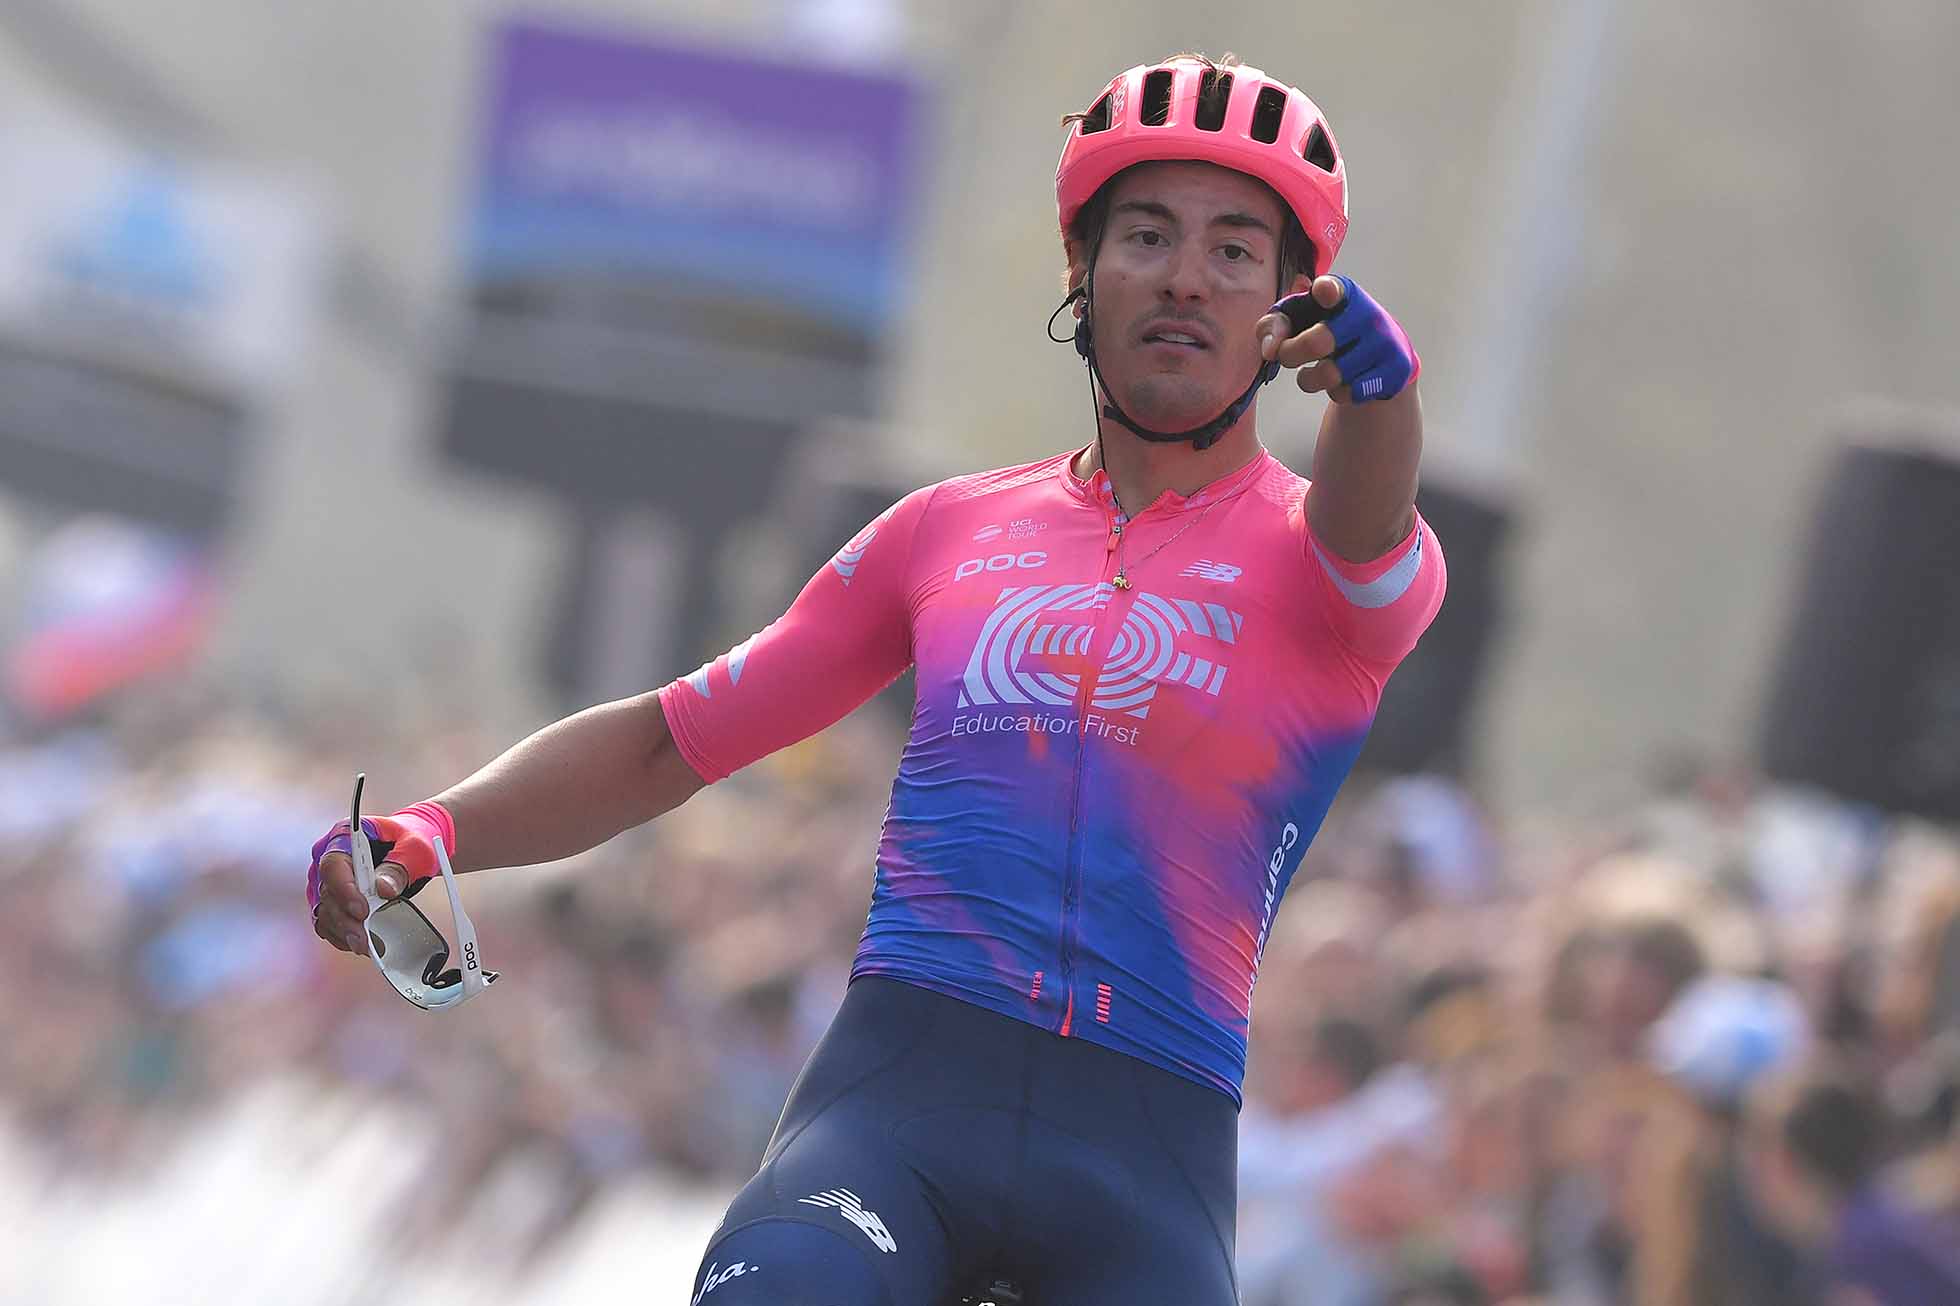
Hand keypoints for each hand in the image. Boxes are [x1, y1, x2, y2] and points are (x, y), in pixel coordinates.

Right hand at [307, 813, 440, 955]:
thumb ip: (399, 865)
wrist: (414, 845)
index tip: (362, 910)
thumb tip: (383, 889)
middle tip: (365, 939)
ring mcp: (330, 881)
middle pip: (327, 893)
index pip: (333, 865)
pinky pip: (330, 922)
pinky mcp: (336, 900)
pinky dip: (343, 936)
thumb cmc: (413, 838)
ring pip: (325, 911)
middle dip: (345, 920)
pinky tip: (360, 944)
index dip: (344, 890)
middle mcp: (331, 859)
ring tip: (366, 946)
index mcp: (344, 836)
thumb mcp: (415, 846)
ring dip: (343, 932)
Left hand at [1257, 274, 1419, 404]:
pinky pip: (1350, 393)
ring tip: (1315, 371)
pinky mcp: (1395, 369)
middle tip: (1286, 356)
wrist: (1383, 354)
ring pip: (1330, 375)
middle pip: (1317, 342)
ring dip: (1311, 379)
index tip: (1322, 291)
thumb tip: (1270, 350)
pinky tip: (1343, 381)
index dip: (1326, 290)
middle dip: (1291, 354)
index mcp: (1343, 293)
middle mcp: (1367, 314)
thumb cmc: (1330, 330)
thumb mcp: (1299, 320)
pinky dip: (1337, 393)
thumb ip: (1274, 326)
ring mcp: (1384, 342)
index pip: (1334, 289)